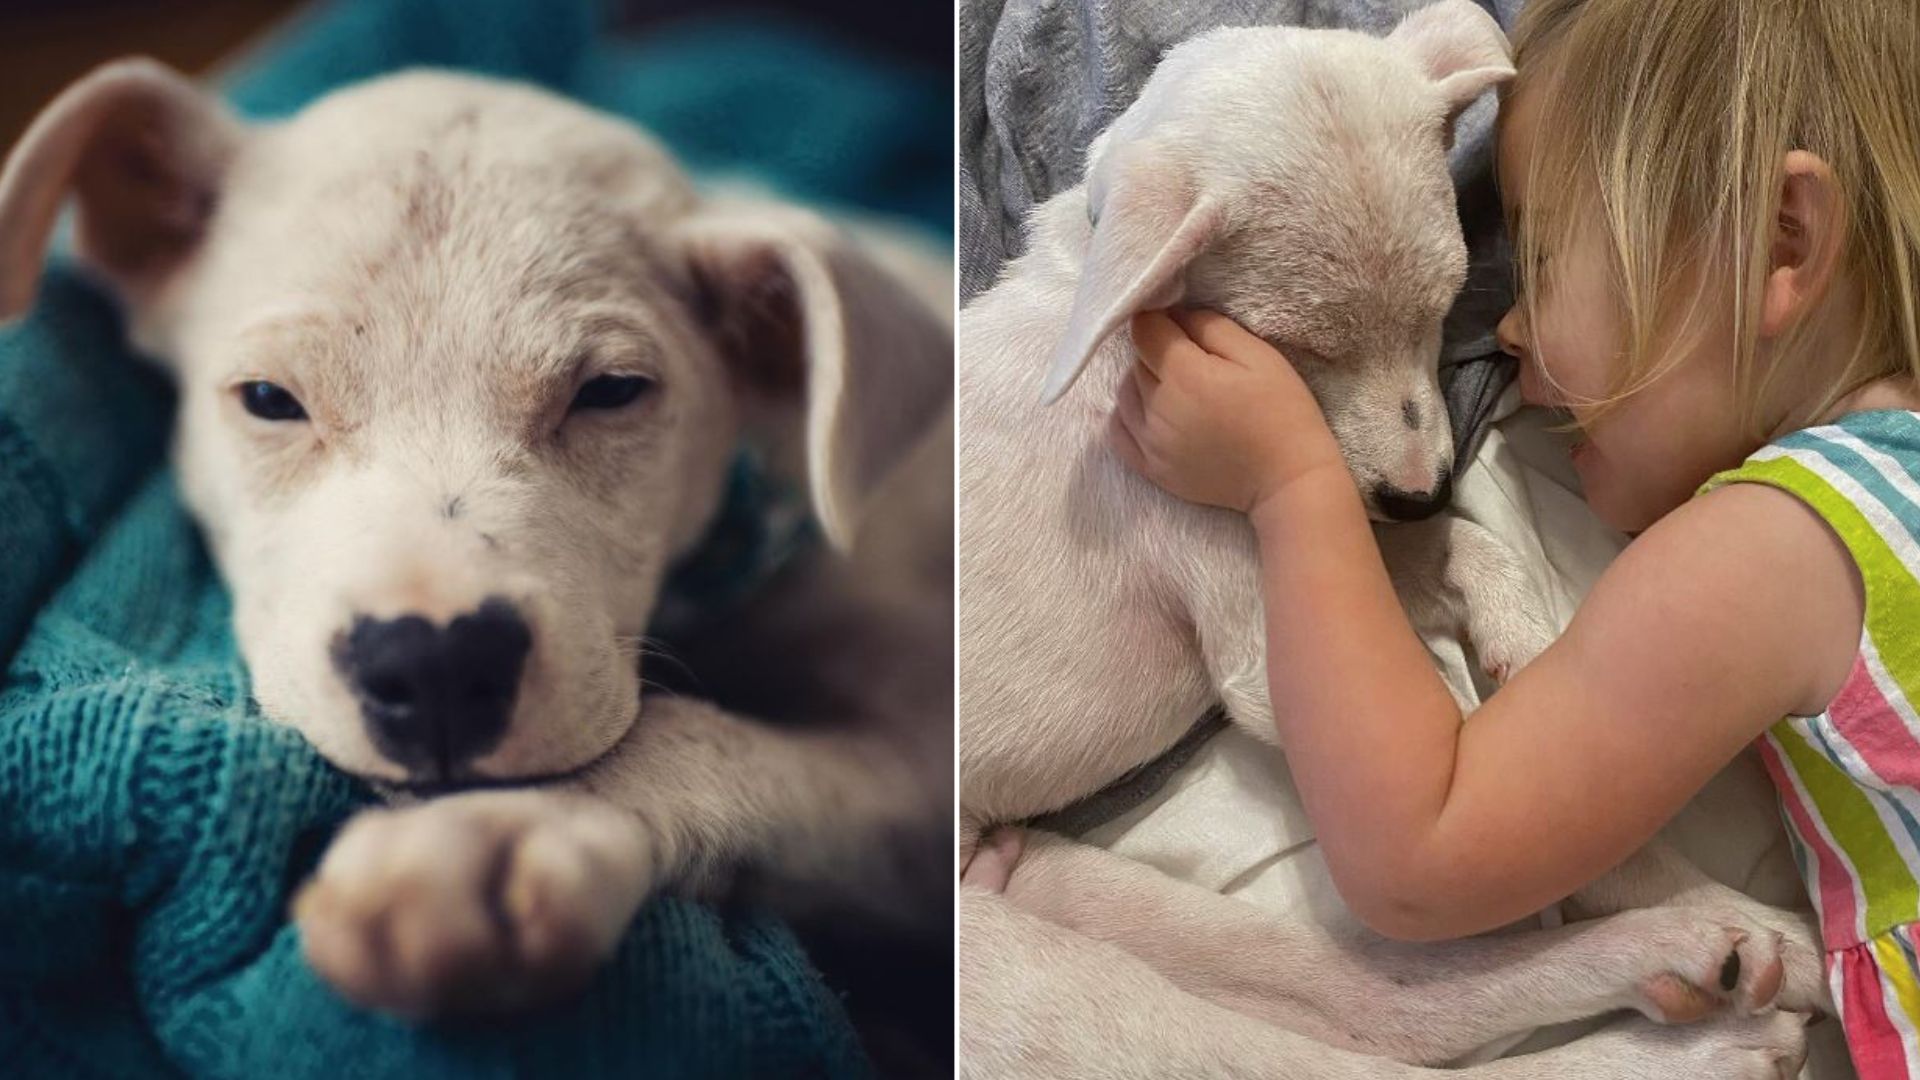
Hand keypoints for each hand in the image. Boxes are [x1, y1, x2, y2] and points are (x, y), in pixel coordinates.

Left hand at [1109, 308, 1345, 513]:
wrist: (1288, 481)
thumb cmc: (1282, 412)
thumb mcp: (1258, 355)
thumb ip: (1212, 327)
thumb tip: (1177, 314)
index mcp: (1185, 375)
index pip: (1145, 331)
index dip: (1158, 318)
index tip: (1176, 320)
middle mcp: (1159, 409)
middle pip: (1136, 363)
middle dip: (1156, 352)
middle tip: (1188, 356)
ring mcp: (1152, 443)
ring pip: (1125, 394)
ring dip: (1142, 382)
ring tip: (1174, 386)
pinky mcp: (1152, 470)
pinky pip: (1118, 433)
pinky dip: (1126, 416)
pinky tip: (1150, 411)